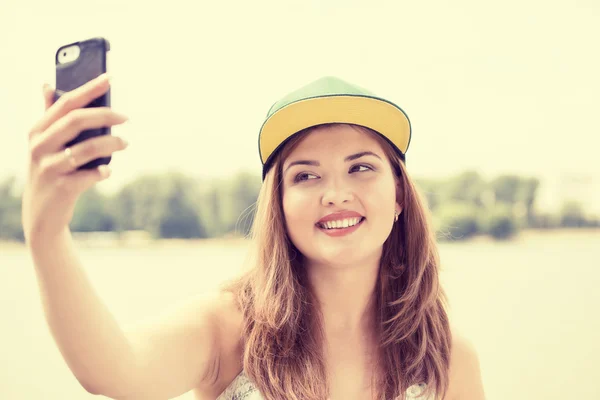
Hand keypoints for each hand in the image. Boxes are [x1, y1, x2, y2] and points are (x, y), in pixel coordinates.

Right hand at [22, 74, 128, 242]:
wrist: (41, 213)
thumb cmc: (50, 170)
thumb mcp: (44, 143)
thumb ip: (49, 115)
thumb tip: (47, 84)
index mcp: (38, 131)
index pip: (65, 103)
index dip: (88, 89)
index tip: (110, 78)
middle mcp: (39, 146)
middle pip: (76, 120)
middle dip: (105, 115)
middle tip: (126, 117)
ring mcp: (49, 168)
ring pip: (86, 148)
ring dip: (111, 144)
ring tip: (125, 143)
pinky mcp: (61, 188)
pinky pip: (89, 175)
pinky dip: (102, 172)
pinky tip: (107, 171)